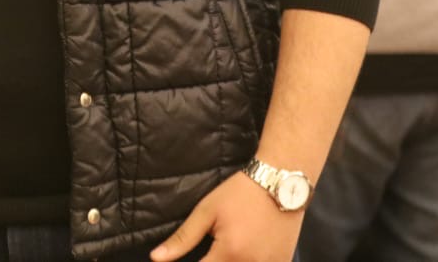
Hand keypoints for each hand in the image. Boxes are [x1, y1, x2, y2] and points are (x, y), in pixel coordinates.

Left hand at [151, 172, 301, 261]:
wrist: (281, 183)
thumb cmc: (241, 193)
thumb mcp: (207, 211)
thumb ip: (182, 238)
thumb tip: (155, 258)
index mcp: (229, 253)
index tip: (192, 257)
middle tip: (212, 249)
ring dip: (229, 261)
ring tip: (229, 246)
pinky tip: (246, 250)